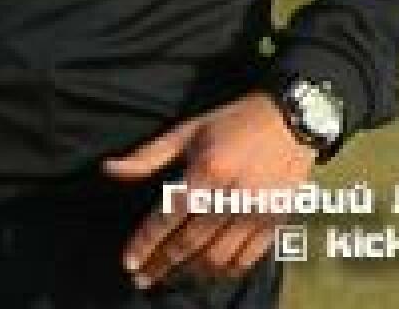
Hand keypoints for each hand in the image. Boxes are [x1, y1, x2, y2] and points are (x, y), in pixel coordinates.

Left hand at [104, 92, 315, 288]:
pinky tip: (206, 273)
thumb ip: (149, 155)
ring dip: (189, 273)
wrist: (291, 119)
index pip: (168, 217)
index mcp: (208, 170)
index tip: (128, 263)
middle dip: (161, 265)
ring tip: (169, 276)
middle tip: (142, 278)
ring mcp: (257, 213)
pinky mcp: (276, 223)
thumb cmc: (231, 121)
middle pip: (190, 243)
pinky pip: (245, 260)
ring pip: (217, 258)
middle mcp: (232, 196)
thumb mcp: (188, 130)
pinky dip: (223, 273)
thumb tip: (108, 169)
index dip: (145, 243)